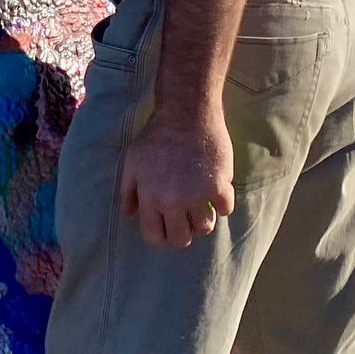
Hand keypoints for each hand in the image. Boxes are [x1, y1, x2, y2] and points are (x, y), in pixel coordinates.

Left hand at [120, 110, 234, 248]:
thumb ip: (127, 191)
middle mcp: (173, 202)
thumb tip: (128, 215)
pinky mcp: (220, 185)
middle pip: (181, 239)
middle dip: (182, 231)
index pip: (155, 237)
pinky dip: (223, 203)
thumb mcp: (132, 162)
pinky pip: (226, 210)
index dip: (160, 235)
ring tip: (200, 204)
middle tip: (185, 218)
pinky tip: (217, 190)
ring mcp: (198, 195)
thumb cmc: (156, 137)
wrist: (186, 114)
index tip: (166, 226)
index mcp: (150, 198)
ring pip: (205, 228)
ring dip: (203, 219)